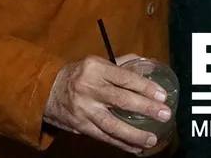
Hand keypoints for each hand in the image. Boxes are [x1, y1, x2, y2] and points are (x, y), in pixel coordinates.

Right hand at [43, 55, 170, 153]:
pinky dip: (120, 143)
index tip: (162, 95)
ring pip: (112, 124)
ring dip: (134, 134)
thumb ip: (120, 64)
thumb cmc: (78, 74)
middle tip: (164, 114)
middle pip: (121, 100)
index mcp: (96, 68)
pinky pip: (103, 136)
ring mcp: (84, 109)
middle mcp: (90, 88)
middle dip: (145, 108)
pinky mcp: (80, 126)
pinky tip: (135, 147)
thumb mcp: (96, 62)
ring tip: (151, 139)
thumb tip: (147, 64)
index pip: (125, 78)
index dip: (145, 87)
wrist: (46, 91)